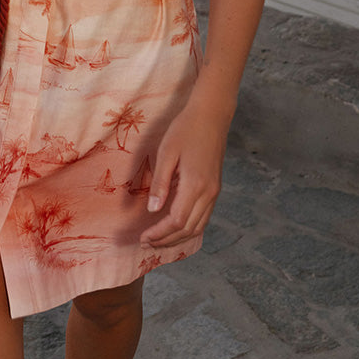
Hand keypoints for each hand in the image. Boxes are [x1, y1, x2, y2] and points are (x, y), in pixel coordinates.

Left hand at [139, 95, 229, 249]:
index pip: (176, 221)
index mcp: (195, 185)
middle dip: (167, 240)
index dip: (159, 233)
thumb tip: (152, 210)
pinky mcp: (215, 188)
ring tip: (159, 240)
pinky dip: (190, 228)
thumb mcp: (167, 152)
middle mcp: (208, 193)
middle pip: (188, 229)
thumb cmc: (185, 129)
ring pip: (198, 227)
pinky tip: (176, 227)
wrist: (211, 115)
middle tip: (146, 243)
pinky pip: (204, 217)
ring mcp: (214, 192)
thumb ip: (161, 183)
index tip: (143, 238)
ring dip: (178, 237)